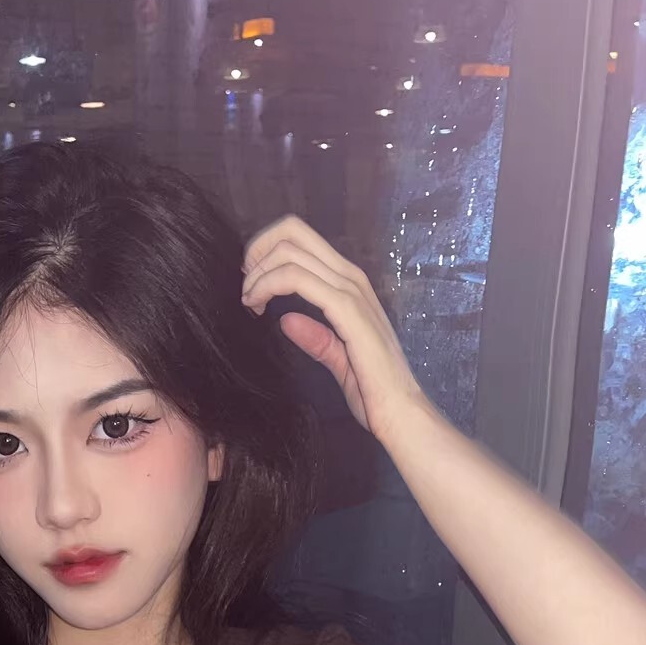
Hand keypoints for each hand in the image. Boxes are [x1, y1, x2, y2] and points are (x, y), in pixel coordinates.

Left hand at [241, 215, 430, 444]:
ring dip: (258, 274)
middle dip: (257, 253)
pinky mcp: (347, 310)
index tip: (251, 285)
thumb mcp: (338, 359)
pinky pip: (298, 279)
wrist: (400, 413)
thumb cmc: (374, 391)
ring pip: (290, 253)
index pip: (301, 239)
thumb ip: (317, 338)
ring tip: (248, 302)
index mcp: (348, 285)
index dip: (266, 252)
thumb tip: (287, 320)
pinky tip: (257, 307)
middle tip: (244, 288)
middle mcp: (350, 278)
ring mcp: (351, 291)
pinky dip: (268, 286)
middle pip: (292, 232)